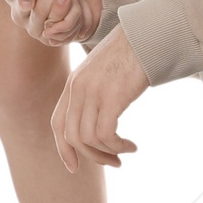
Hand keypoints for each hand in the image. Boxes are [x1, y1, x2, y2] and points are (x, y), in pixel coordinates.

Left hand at [50, 27, 147, 171]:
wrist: (145, 34)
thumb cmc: (128, 53)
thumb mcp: (101, 72)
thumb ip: (92, 92)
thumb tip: (96, 119)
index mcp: (73, 84)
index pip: (57, 123)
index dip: (63, 149)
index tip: (74, 167)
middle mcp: (78, 89)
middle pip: (73, 136)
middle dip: (92, 156)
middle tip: (113, 162)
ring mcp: (93, 92)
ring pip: (90, 139)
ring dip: (108, 153)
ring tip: (126, 152)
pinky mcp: (112, 96)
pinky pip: (106, 134)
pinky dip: (118, 146)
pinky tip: (131, 146)